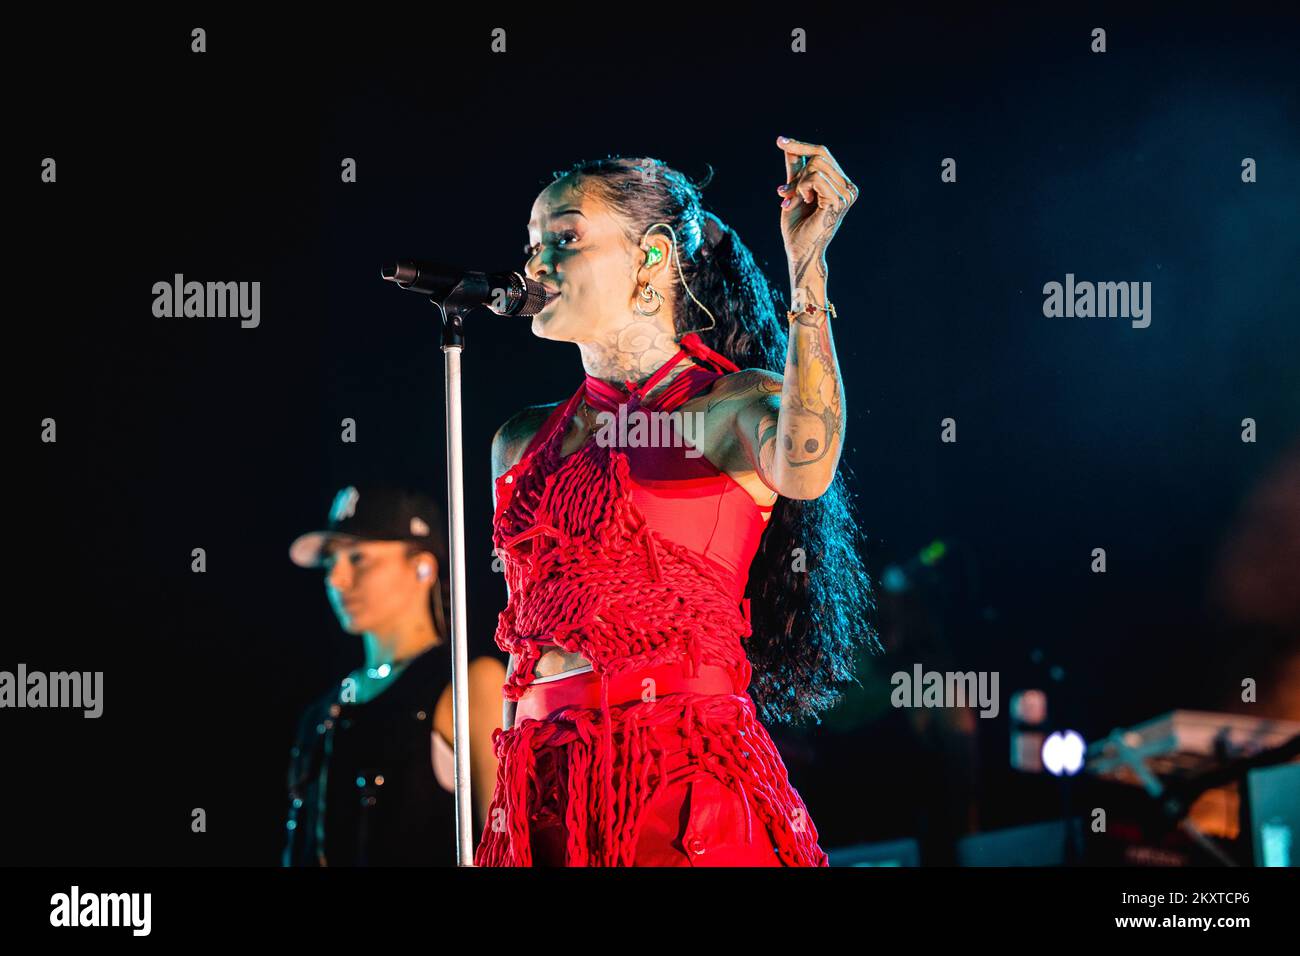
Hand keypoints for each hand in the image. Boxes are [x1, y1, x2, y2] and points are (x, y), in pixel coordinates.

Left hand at [774, 136, 857, 287]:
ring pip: (816, 166)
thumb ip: (795, 168)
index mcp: (841, 184)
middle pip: (819, 155)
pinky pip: (816, 178)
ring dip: (797, 183)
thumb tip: (788, 145)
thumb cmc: (797, 225)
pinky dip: (801, 188)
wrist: (798, 250)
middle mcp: (848, 187)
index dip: (801, 145)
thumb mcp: (794, 190)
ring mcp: (846, 194)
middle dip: (797, 172)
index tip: (780, 141)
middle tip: (785, 193)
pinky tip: (801, 203)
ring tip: (792, 202)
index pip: (822, 154)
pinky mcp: (839, 201)